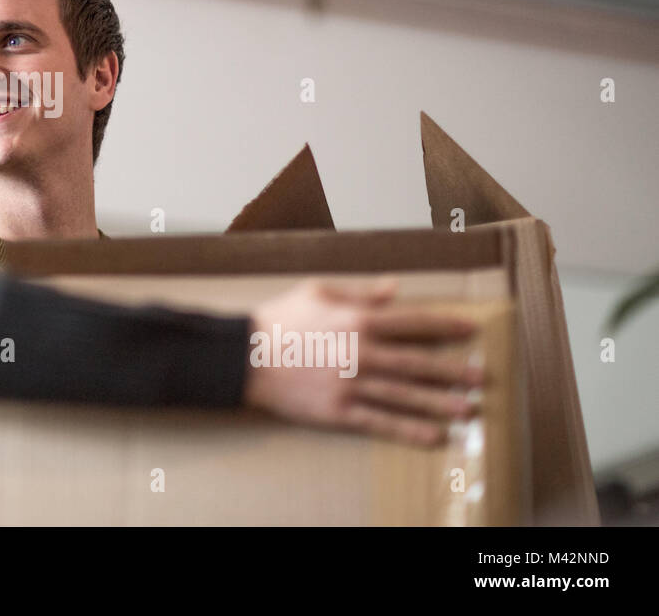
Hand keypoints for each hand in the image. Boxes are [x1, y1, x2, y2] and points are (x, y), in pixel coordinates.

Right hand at [241, 276, 483, 445]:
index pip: (414, 322)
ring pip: (405, 396)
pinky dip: (409, 430)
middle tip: (480, 379)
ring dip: (440, 403)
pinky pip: (380, 423)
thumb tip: (396, 288)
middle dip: (452, 371)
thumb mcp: (318, 290)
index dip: (446, 326)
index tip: (471, 331)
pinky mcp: (338, 411)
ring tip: (468, 411)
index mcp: (358, 319)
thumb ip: (361, 291)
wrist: (244, 355)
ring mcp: (351, 385)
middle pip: (417, 363)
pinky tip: (433, 436)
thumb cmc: (279, 318)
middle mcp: (362, 353)